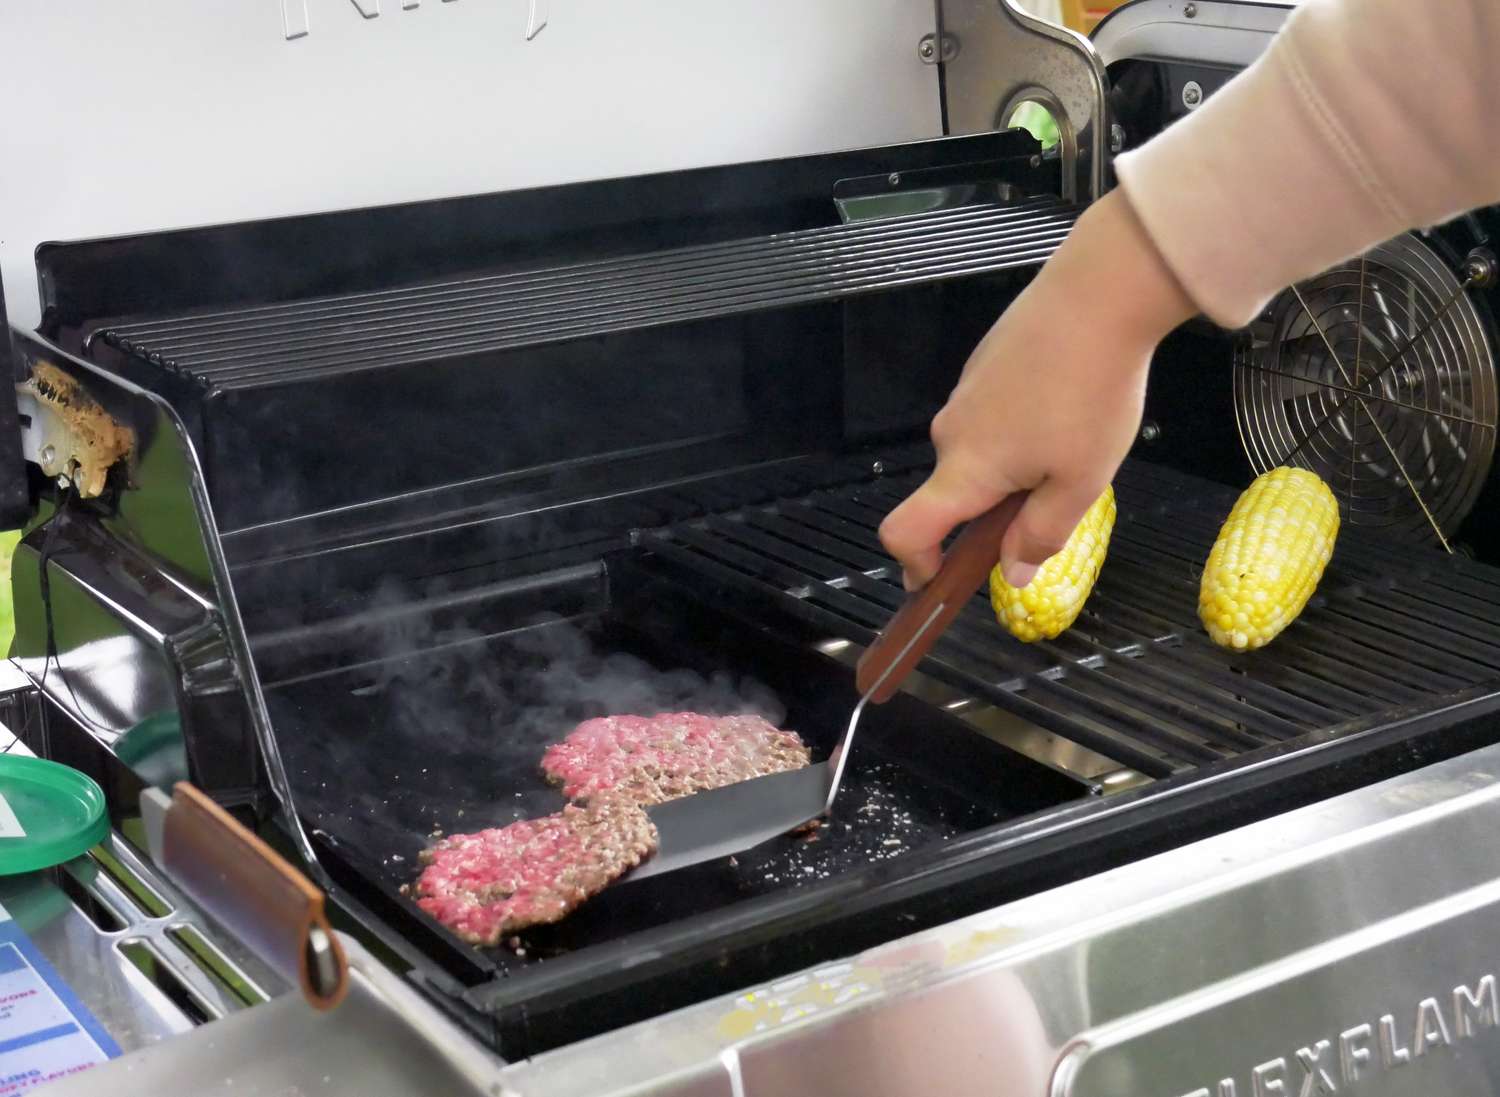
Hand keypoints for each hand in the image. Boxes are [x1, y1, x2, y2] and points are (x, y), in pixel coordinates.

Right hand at [879, 190, 1195, 589]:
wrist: (1099, 294)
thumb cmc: (1091, 393)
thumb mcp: (1081, 482)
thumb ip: (1041, 534)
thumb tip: (1010, 574)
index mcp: (966, 469)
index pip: (906, 529)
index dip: (914, 566)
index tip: (937, 582)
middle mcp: (951, 432)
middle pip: (952, 492)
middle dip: (991, 512)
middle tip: (1056, 501)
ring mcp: (964, 394)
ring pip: (977, 452)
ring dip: (1011, 467)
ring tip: (1073, 443)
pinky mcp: (983, 365)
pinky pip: (990, 416)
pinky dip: (1018, 428)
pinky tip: (1066, 404)